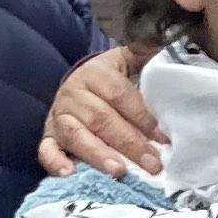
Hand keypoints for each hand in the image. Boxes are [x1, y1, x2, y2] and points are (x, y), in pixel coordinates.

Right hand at [43, 44, 167, 178]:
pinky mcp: (48, 136)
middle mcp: (73, 94)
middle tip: (151, 164)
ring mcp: (58, 116)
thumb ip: (145, 55)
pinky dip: (56, 163)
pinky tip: (70, 174)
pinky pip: (46, 150)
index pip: (119, 95)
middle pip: (101, 119)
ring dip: (98, 155)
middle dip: (129, 143)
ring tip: (119, 171)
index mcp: (94, 73)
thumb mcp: (126, 62)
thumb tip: (171, 43)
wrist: (77, 86)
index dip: (142, 116)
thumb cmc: (110, 81)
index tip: (163, 138)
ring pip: (76, 135)